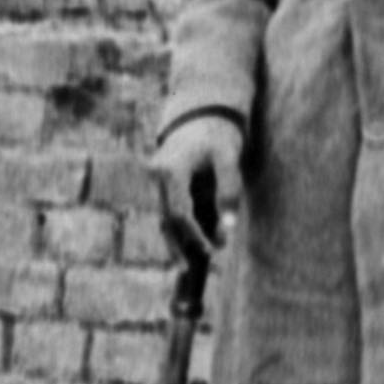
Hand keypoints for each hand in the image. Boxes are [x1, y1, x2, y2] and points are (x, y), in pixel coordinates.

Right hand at [151, 114, 244, 264]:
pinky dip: (177, 229)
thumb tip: (226, 228)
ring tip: (184, 268)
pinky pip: (167, 211)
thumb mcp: (229, 157)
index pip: (178, 211)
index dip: (194, 234)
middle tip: (188, 270)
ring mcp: (154, 181)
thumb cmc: (218, 135)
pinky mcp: (161, 185)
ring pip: (161, 218)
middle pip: (164, 219)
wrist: (202, 113)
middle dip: (179, 244)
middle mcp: (155, 177)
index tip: (212, 249)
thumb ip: (229, 190)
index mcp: (169, 170)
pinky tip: (187, 245)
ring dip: (174, 242)